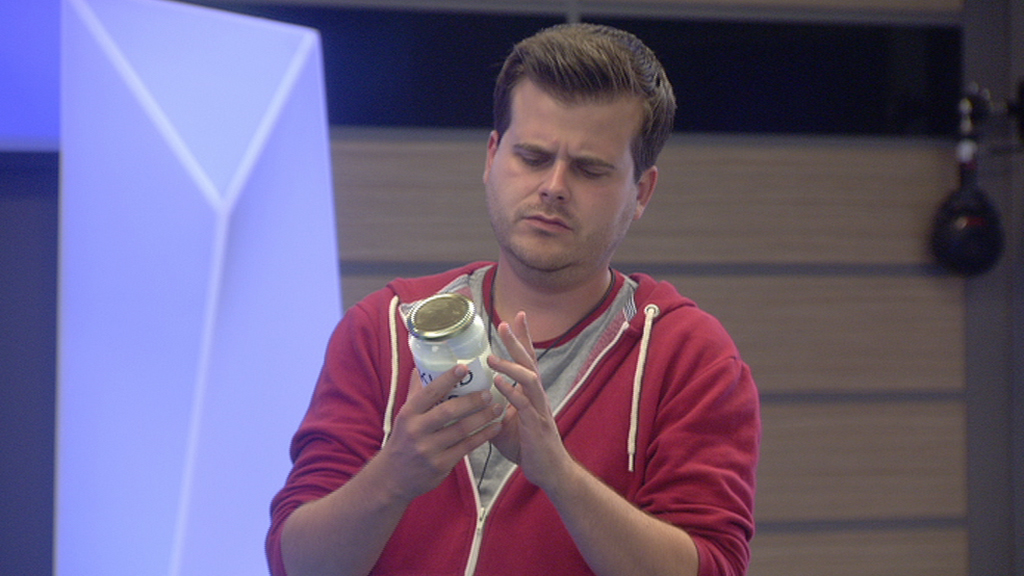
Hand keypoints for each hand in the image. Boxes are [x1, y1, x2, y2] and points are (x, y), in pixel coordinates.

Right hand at [376, 365, 503, 502]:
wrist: (393, 479)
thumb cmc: (403, 440)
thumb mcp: (404, 416)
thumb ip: (415, 392)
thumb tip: (421, 366)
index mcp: (408, 414)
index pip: (429, 392)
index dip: (447, 379)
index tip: (464, 367)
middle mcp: (416, 430)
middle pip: (448, 411)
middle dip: (472, 400)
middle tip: (489, 392)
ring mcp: (429, 450)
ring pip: (461, 430)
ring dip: (483, 417)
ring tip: (497, 407)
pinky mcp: (440, 465)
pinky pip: (467, 447)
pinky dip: (483, 435)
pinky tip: (495, 427)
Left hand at [488, 312, 573, 491]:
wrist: (548, 471)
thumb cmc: (527, 446)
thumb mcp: (504, 423)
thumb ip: (492, 408)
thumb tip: (469, 400)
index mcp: (530, 393)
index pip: (526, 360)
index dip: (522, 339)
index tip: (515, 316)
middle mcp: (537, 396)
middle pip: (529, 361)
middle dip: (517, 341)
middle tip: (504, 322)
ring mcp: (539, 409)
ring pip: (529, 378)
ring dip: (511, 365)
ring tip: (492, 357)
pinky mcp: (537, 425)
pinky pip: (525, 404)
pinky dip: (512, 392)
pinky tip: (498, 383)